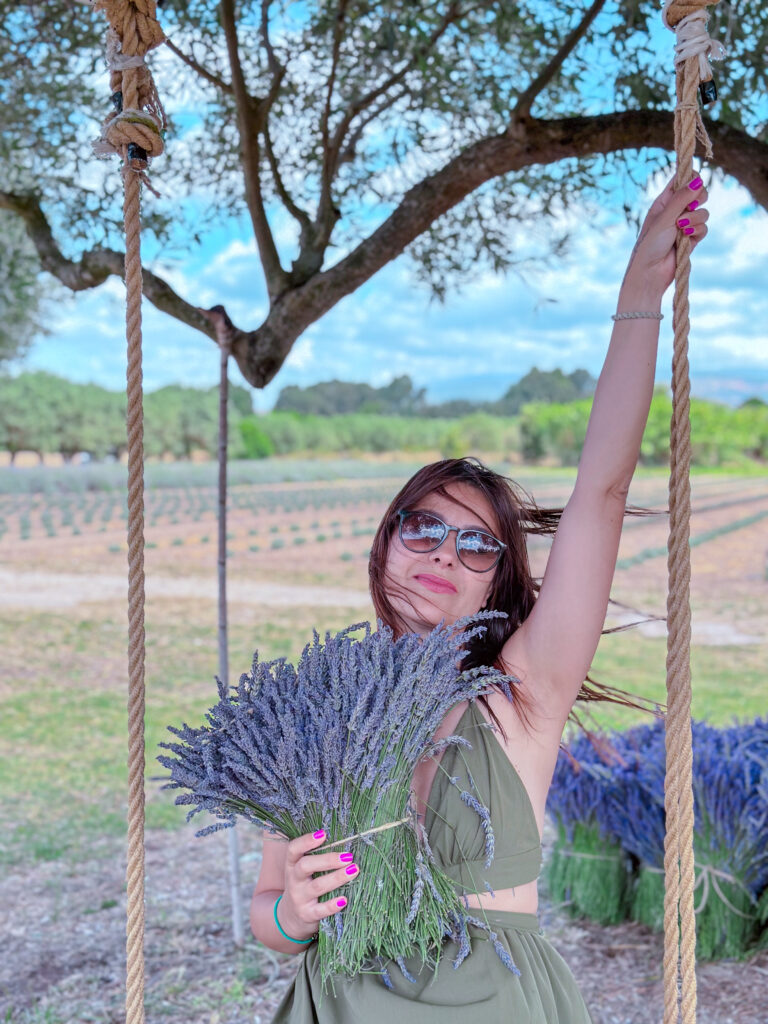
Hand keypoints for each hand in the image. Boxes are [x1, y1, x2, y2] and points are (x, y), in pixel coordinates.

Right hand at [278, 829, 359, 937]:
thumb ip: (316, 857)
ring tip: (354, 870)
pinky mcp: (307, 914)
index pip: (293, 850)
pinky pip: (320, 910)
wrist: (290, 918)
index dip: (306, 841)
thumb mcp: (302, 871)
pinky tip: (344, 900)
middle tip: (348, 856)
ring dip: (337, 878)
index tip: (323, 834)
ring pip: (317, 886)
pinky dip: (332, 905)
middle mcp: (293, 880)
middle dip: (327, 860)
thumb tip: (344, 841)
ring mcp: (299, 898)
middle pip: (305, 866)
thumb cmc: (303, 885)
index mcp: (292, 865)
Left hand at [622, 174, 709, 297]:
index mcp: (663, 202)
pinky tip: (687, 239)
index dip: (691, 178)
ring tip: (681, 228)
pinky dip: (698, 232)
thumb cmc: (650, 245)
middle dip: (699, 197)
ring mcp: (685, 225)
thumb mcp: (664, 219)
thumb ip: (681, 199)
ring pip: (703, 212)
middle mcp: (675, 211)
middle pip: (698, 193)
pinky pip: (704, 228)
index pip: (682, 180)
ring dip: (696, 218)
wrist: (650, 274)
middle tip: (692, 205)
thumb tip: (697, 180)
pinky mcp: (692, 238)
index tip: (694, 183)